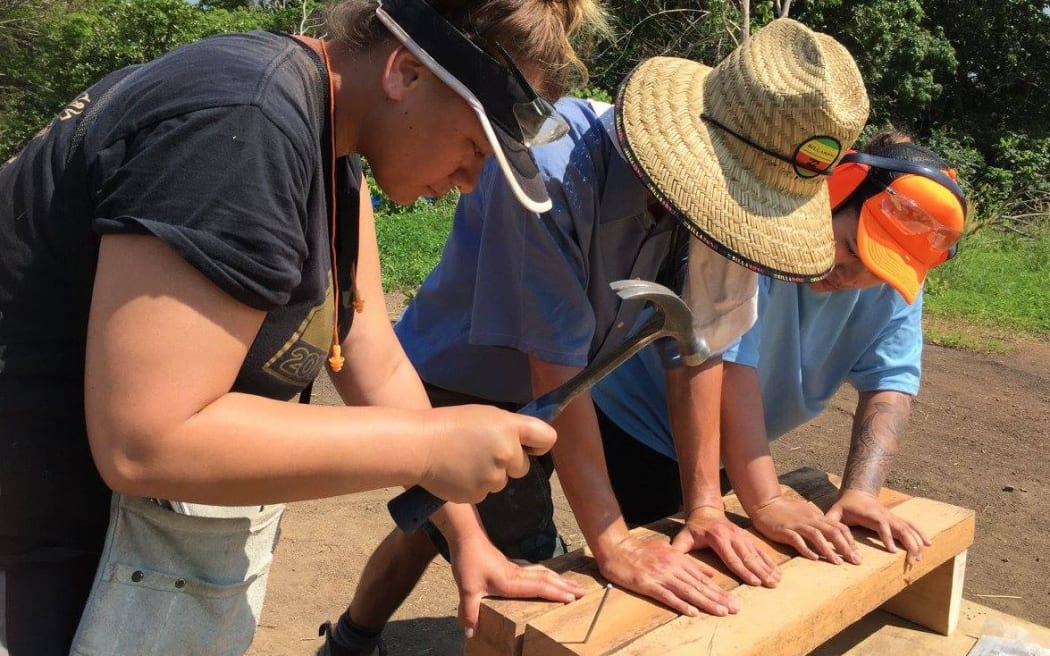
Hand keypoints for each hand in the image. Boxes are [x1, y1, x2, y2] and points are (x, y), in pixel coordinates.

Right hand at [419, 405, 556, 503]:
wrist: (419, 446)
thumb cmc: (451, 424)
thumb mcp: (486, 415)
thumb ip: (511, 428)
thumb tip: (530, 444)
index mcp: (510, 428)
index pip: (546, 438)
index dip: (540, 444)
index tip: (532, 447)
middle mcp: (507, 453)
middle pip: (522, 466)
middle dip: (509, 462)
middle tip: (482, 450)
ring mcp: (493, 477)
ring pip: (502, 481)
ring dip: (489, 474)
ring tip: (464, 460)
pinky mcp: (479, 495)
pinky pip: (484, 491)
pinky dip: (474, 485)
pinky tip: (458, 473)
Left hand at [448, 533, 583, 638]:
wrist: (466, 537)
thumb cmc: (468, 561)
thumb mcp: (466, 589)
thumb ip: (469, 611)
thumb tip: (470, 633)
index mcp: (511, 581)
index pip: (539, 587)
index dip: (556, 593)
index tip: (573, 598)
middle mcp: (518, 574)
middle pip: (547, 579)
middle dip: (566, 586)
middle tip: (584, 592)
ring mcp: (516, 568)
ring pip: (543, 573)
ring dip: (559, 579)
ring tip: (574, 584)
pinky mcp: (511, 565)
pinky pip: (535, 570)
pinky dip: (547, 574)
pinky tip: (549, 575)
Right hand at [596, 532, 739, 617]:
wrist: (616, 546)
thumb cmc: (641, 549)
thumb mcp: (668, 550)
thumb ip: (689, 562)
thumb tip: (709, 574)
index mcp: (679, 559)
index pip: (703, 578)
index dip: (719, 590)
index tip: (733, 600)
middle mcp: (673, 567)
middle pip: (699, 586)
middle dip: (719, 598)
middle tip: (735, 608)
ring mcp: (660, 575)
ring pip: (687, 591)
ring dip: (705, 603)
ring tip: (721, 612)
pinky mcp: (647, 584)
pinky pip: (667, 596)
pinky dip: (680, 604)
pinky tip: (692, 612)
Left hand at [670, 505, 780, 587]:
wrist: (705, 511)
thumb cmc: (693, 529)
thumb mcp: (683, 537)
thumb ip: (678, 548)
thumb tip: (668, 560)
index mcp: (718, 538)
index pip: (732, 558)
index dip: (743, 571)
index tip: (753, 582)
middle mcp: (732, 536)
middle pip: (748, 557)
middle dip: (760, 572)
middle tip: (770, 585)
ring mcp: (741, 535)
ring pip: (756, 554)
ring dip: (768, 567)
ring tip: (777, 580)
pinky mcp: (746, 536)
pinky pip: (759, 549)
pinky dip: (768, 561)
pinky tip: (777, 571)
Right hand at [750, 495, 860, 564]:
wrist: (765, 503)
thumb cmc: (785, 509)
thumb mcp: (805, 513)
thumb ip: (817, 523)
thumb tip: (830, 534)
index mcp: (816, 516)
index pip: (839, 527)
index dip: (850, 540)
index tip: (857, 553)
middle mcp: (810, 519)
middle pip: (832, 532)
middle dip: (846, 547)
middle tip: (856, 561)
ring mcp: (797, 525)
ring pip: (817, 536)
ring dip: (829, 549)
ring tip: (838, 562)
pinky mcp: (785, 530)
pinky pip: (797, 540)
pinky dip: (807, 549)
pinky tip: (814, 558)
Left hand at [827, 488, 930, 563]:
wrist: (857, 492)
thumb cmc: (845, 506)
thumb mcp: (834, 513)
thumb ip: (830, 524)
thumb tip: (827, 538)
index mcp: (870, 514)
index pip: (881, 525)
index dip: (887, 537)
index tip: (892, 551)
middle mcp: (884, 515)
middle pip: (900, 527)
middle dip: (908, 544)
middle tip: (911, 561)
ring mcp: (892, 517)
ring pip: (908, 528)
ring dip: (916, 542)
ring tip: (919, 558)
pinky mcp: (896, 519)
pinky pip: (911, 526)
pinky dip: (920, 533)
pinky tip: (929, 543)